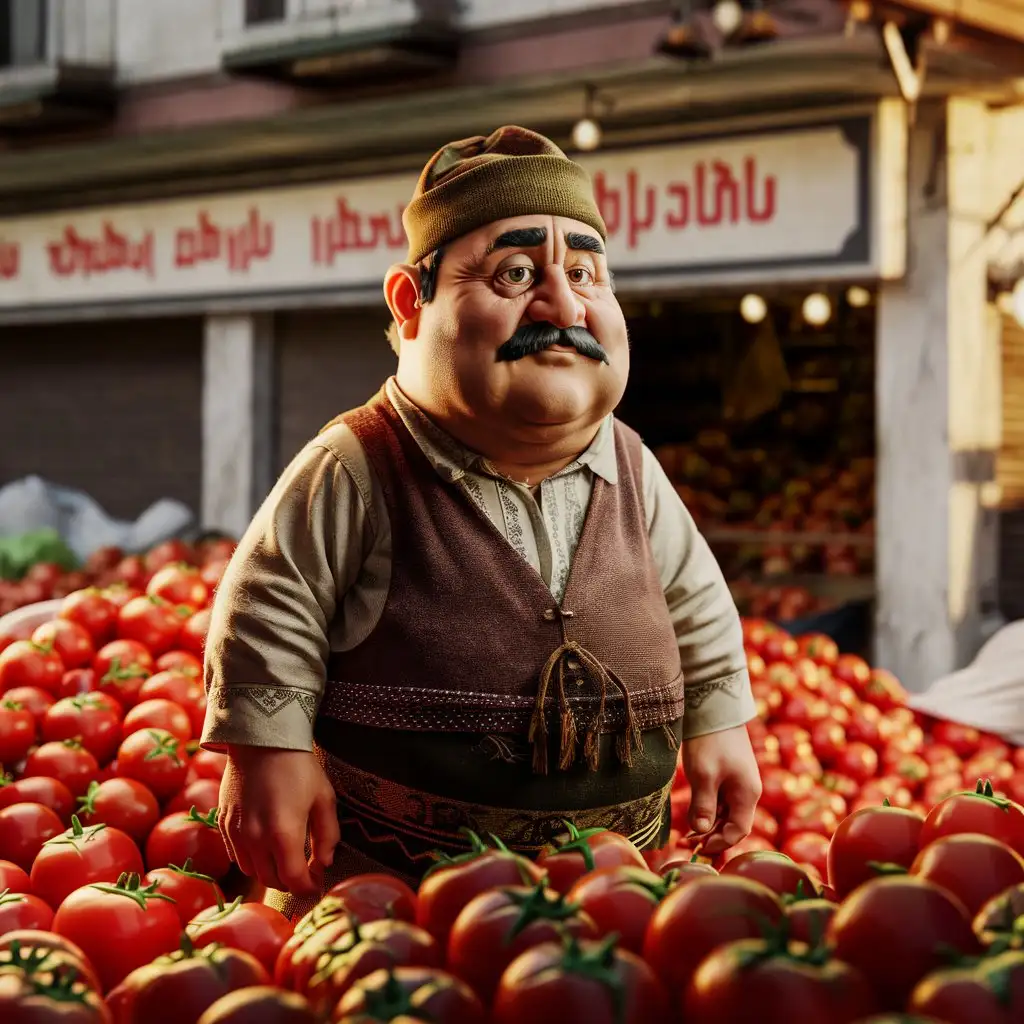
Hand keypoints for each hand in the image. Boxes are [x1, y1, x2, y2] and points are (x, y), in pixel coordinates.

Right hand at [218, 745, 340, 895]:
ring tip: (286, 862)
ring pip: (251, 872)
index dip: (308, 888)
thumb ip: (327, 835)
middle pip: (271, 881)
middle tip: (304, 874)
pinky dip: (252, 860)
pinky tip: (265, 848)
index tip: (318, 884)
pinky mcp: (224, 823)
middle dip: (290, 883)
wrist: (261, 739)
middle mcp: (256, 839)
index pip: (295, 880)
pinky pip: (236, 856)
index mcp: (284, 834)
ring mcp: (236, 832)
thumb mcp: (323, 798)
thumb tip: (325, 863)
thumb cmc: (298, 766)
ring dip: (270, 874)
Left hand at [682, 724, 761, 856]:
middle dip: (713, 837)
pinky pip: (723, 800)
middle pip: (734, 824)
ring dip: (710, 825)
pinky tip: (695, 815)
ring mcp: (739, 782)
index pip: (739, 831)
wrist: (714, 708)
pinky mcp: (729, 773)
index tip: (697, 849)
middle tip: (687, 844)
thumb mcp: (704, 775)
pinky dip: (710, 810)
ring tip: (687, 835)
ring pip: (727, 813)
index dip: (719, 843)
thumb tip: (701, 832)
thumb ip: (704, 806)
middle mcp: (748, 790)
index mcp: (747, 794)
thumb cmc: (710, 741)